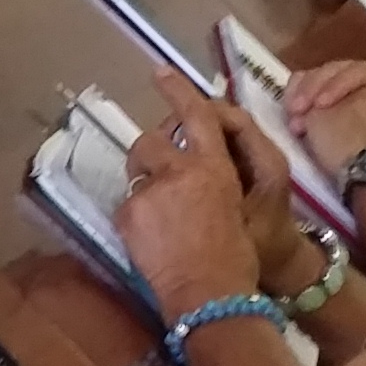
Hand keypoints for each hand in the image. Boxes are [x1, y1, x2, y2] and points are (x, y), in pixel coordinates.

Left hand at [114, 73, 271, 315]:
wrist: (210, 293)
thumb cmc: (236, 254)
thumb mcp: (237, 205)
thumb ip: (214, 180)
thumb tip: (197, 170)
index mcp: (214, 167)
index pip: (196, 116)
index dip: (178, 90)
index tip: (159, 72)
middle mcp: (179, 172)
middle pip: (150, 140)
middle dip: (150, 151)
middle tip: (157, 173)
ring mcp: (149, 193)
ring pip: (135, 173)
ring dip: (144, 184)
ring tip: (160, 215)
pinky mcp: (129, 214)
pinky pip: (128, 205)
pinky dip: (138, 218)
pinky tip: (153, 240)